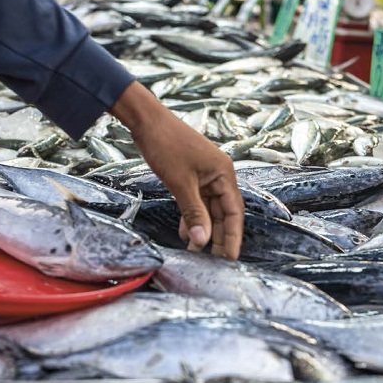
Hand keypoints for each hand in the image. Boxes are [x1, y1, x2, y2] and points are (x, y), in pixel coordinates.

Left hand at [110, 83, 244, 258]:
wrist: (147, 120)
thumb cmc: (166, 145)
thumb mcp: (181, 184)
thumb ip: (193, 213)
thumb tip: (202, 241)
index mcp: (224, 175)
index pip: (235, 213)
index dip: (233, 237)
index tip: (230, 258)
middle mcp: (219, 175)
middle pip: (224, 213)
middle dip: (218, 237)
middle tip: (214, 262)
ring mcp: (205, 175)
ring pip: (209, 209)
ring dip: (203, 228)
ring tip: (197, 252)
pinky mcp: (191, 175)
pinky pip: (197, 201)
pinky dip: (192, 216)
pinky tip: (185, 233)